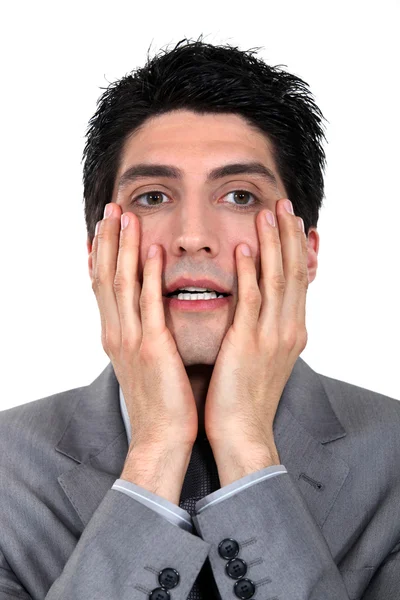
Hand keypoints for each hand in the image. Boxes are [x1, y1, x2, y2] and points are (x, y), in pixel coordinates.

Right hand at [90, 202, 197, 451]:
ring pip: (121, 284)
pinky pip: (148, 305)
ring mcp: (131, 340)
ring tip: (125, 217)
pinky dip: (146, 275)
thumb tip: (152, 313)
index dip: (104, 254)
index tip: (107, 226)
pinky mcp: (151, 349)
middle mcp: (117, 334)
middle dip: (107, 241)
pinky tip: (151, 251)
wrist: (162, 438)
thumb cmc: (161, 402)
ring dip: (123, 248)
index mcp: (116, 336)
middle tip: (111, 209)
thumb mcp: (146, 362)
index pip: (104, 286)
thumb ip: (145, 333)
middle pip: (105, 277)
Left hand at [204, 198, 308, 458]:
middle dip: (289, 235)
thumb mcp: (261, 356)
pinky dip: (251, 271)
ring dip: (273, 243)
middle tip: (283, 204)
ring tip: (267, 212)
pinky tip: (244, 247)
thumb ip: (260, 327)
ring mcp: (272, 336)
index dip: (294, 248)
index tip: (289, 221)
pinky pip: (252, 299)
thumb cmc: (244, 397)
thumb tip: (253, 307)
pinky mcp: (249, 343)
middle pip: (294, 272)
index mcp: (290, 331)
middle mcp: (288, 329)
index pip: (297, 279)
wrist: (241, 433)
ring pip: (278, 279)